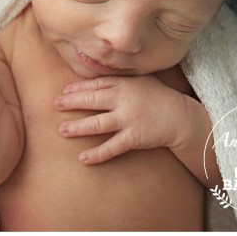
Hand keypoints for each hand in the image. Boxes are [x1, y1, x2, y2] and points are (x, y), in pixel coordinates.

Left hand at [54, 75, 190, 163]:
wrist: (181, 117)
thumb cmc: (159, 96)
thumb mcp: (140, 80)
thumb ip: (119, 79)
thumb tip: (95, 79)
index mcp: (124, 84)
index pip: (96, 84)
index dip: (78, 88)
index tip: (64, 91)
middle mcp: (124, 100)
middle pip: (92, 100)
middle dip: (72, 102)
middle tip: (55, 105)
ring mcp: (128, 119)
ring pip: (97, 123)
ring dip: (78, 127)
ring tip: (62, 130)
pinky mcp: (134, 137)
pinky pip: (112, 147)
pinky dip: (97, 154)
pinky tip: (83, 158)